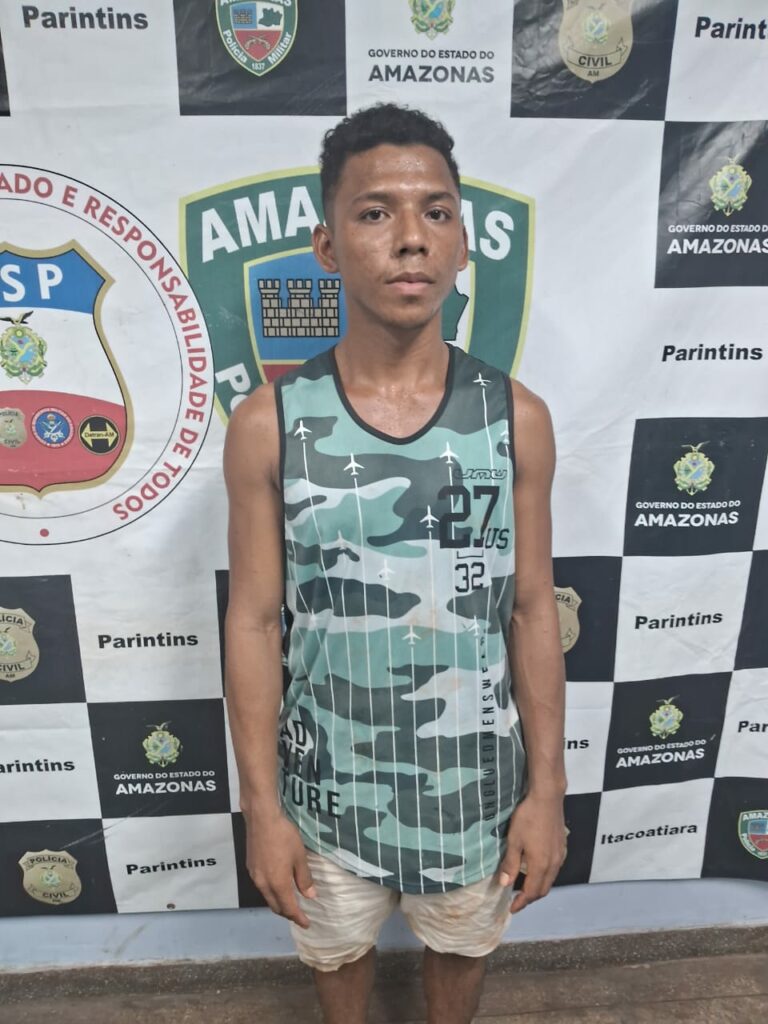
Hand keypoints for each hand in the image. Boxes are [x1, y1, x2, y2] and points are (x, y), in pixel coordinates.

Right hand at [245, 810, 315, 928]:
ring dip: (278, 903)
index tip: (306, 924)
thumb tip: (309, 896)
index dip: (298, 918)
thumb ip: (304, 878)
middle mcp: (263, 884)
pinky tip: (278, 884)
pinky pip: (262, 887)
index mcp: (278, 884)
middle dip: (288, 913)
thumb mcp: (299, 856)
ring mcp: (254, 877)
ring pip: (267, 897)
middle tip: (299, 914)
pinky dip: (271, 892)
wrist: (261, 819)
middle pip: (275, 906)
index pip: (288, 908)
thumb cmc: (284, 836)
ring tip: (290, 900)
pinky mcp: (250, 868)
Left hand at [497, 793, 566, 913]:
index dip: (521, 903)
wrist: (547, 799)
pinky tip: (537, 869)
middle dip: (530, 898)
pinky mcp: (563, 848)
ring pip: (551, 880)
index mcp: (540, 865)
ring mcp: (560, 856)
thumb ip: (510, 863)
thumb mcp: (514, 840)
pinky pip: (555, 870)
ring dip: (538, 887)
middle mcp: (554, 864)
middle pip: (543, 889)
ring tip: (525, 886)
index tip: (512, 908)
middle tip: (517, 900)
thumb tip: (505, 884)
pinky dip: (545, 876)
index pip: (531, 892)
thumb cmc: (527, 818)